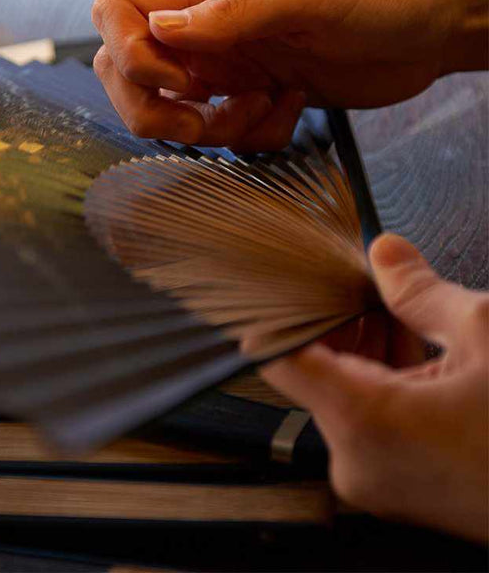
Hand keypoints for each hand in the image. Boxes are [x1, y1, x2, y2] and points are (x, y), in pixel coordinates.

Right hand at [92, 0, 487, 151]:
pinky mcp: (252, 100)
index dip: (130, 54)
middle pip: (125, 74)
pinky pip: (223, 135)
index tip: (181, 81)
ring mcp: (226, 68)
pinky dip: (253, 136)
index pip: (118, 12)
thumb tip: (161, 29)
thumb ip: (231, 12)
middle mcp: (205, 33)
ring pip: (169, 113)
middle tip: (202, 120)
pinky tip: (292, 105)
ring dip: (213, 129)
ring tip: (266, 104)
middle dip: (153, 110)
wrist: (428, 30)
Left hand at [261, 234, 488, 543]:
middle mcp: (354, 459)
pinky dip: (384, 383)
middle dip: (339, 320)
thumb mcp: (487, 333)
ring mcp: (375, 479)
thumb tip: (385, 253)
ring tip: (405, 315)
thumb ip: (420, 290)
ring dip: (366, 349)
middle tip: (366, 284)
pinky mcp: (399, 488)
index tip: (276, 282)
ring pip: (342, 392)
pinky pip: (369, 421)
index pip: (277, 355)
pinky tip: (420, 354)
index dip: (273, 311)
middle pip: (313, 368)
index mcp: (362, 420)